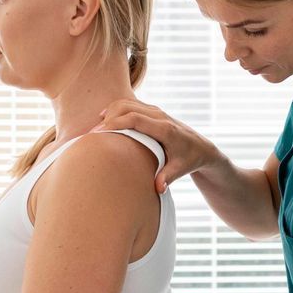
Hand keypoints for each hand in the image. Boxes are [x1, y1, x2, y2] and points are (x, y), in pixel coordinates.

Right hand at [92, 101, 221, 194]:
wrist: (201, 147)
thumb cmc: (189, 159)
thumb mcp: (181, 169)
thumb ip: (167, 177)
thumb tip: (158, 189)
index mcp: (165, 128)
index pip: (135, 119)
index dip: (115, 124)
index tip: (98, 134)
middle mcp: (159, 115)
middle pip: (126, 107)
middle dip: (107, 119)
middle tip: (91, 136)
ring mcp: (155, 110)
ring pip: (125, 103)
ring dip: (109, 113)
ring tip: (96, 131)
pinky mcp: (151, 110)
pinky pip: (129, 104)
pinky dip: (114, 110)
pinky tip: (105, 123)